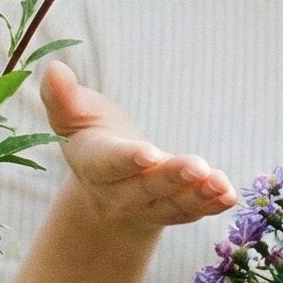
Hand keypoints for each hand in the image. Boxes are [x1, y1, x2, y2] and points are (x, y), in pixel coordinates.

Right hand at [41, 61, 236, 233]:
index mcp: (94, 164)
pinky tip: (229, 195)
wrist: (107, 186)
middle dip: (171, 178)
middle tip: (197, 166)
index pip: (109, 163)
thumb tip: (53, 69)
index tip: (149, 154)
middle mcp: (120, 192)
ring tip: (220, 183)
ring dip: (197, 195)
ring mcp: (148, 207)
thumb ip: (64, 98)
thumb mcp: (75, 116)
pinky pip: (191, 213)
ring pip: (172, 205)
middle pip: (146, 188)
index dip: (128, 159)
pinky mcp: (173, 212)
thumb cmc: (93, 136)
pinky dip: (211, 206)